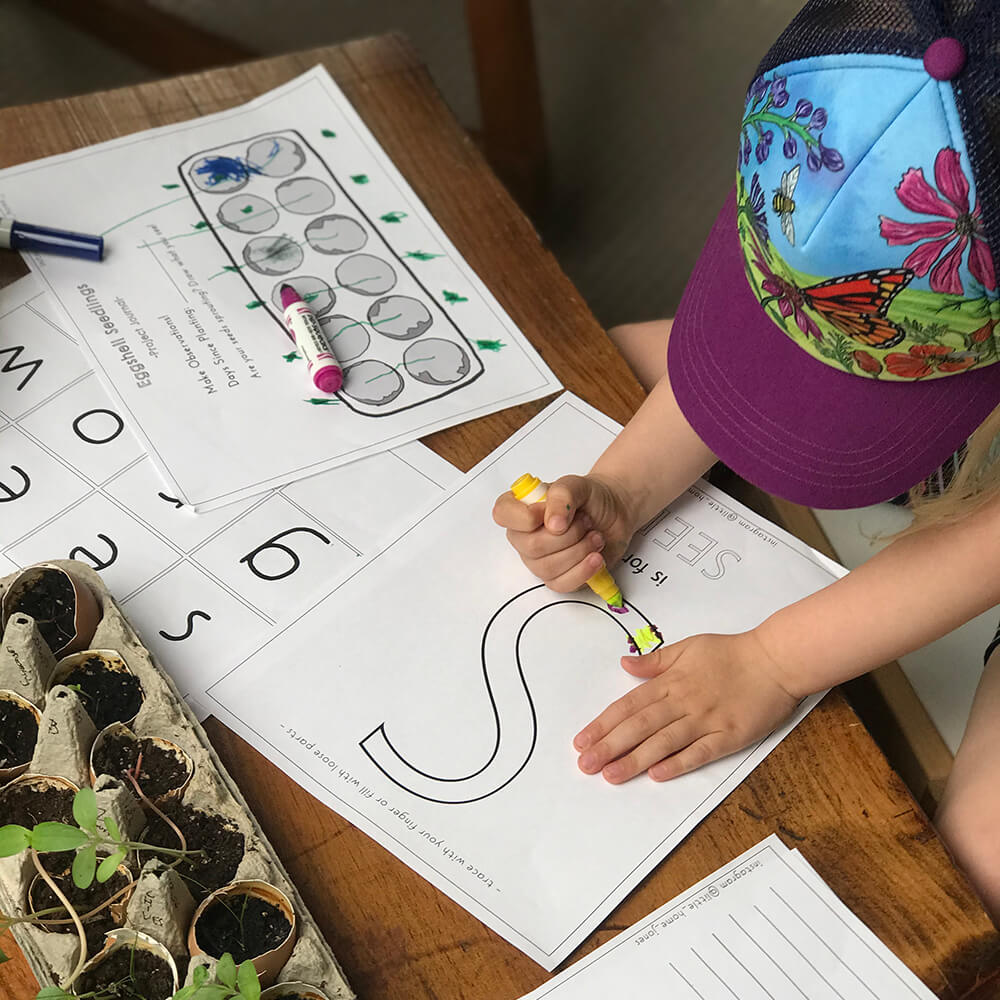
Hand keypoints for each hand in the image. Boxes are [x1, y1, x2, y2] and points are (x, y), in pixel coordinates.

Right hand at [492, 474, 637, 591]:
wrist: (614, 513)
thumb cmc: (590, 498)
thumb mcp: (577, 485)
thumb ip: (561, 496)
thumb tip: (553, 523)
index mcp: (520, 508)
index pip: (502, 514)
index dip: (526, 516)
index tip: (549, 511)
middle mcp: (524, 536)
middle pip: (531, 546)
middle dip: (567, 535)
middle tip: (585, 522)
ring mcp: (538, 559)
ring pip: (547, 568)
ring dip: (579, 550)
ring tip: (595, 536)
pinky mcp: (557, 577)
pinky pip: (561, 584)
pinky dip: (583, 571)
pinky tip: (596, 557)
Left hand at [574, 630, 801, 782]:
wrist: (776, 660)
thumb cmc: (732, 653)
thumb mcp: (688, 647)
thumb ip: (655, 661)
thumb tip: (625, 663)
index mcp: (671, 681)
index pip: (629, 705)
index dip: (604, 724)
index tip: (582, 740)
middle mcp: (683, 701)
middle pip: (639, 725)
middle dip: (609, 746)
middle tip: (585, 764)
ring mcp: (706, 719)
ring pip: (663, 741)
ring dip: (635, 759)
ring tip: (611, 774)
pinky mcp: (729, 735)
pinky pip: (699, 752)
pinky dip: (678, 763)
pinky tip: (657, 775)